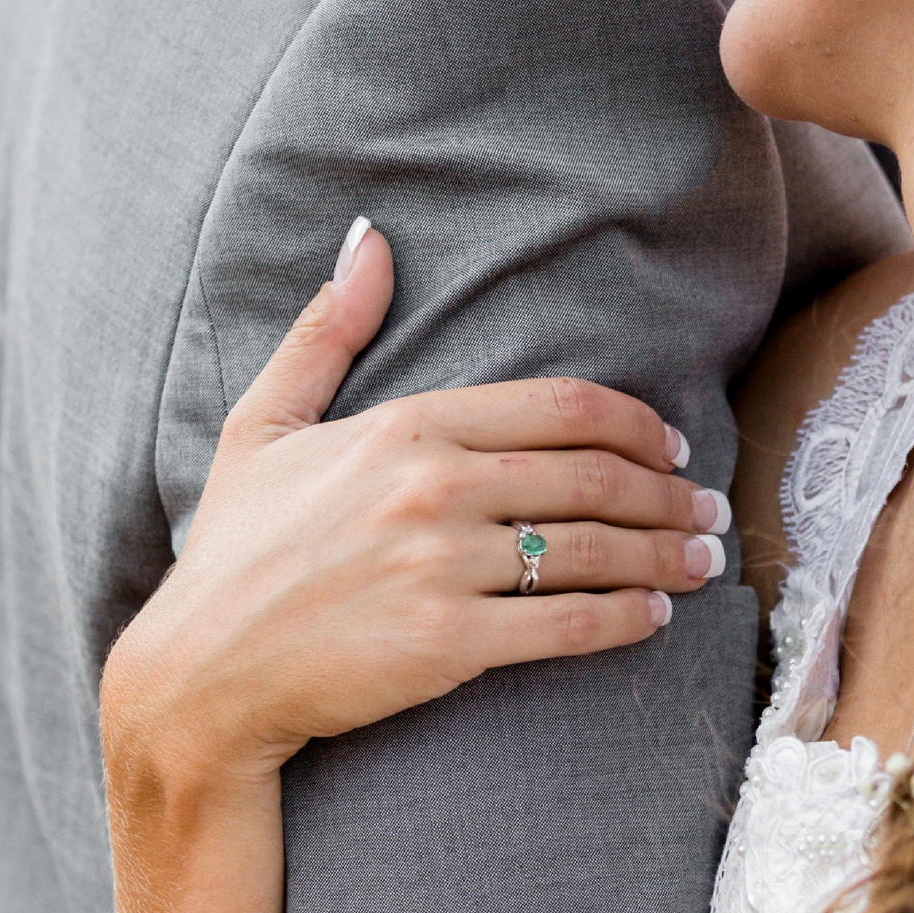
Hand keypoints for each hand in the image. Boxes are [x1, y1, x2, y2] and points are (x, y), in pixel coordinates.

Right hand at [101, 218, 731, 784]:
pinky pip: (571, 625)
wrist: (203, 670)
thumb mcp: (264, 426)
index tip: (672, 447)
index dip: (636, 426)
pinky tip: (656, 617)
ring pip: (595, 551)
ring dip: (667, 556)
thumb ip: (325, 333)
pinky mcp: (451, 644)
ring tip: (704, 560)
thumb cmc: (236, 551)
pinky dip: (627, 619)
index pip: (562, 410)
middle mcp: (432, 488)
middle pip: (595, 479)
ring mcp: (442, 567)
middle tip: (711, 508)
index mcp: (405, 428)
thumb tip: (368, 242)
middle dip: (669, 494)